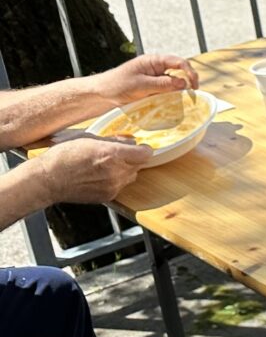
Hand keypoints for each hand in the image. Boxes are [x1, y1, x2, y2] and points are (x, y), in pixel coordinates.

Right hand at [35, 136, 153, 205]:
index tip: (140, 148)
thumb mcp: (88, 139)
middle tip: (117, 156)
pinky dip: (114, 182)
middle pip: (138, 165)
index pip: (145, 154)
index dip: (143, 150)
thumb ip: (113, 141)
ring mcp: (113, 186)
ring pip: (130, 177)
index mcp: (112, 155)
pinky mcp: (108, 197)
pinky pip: (120, 187)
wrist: (48, 179)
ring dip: (124, 171)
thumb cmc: (63, 157)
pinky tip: (98, 177)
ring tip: (105, 167)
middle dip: (132, 160)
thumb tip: (130, 141)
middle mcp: (116, 172)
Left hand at [88, 53, 196, 107]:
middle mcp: (156, 68)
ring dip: (177, 91)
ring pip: (173, 83)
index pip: (179, 62)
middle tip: (190, 96)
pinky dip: (170, 97)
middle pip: (179, 72)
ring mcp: (154, 78)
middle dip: (186, 82)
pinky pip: (166, 91)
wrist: (100, 94)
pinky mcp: (151, 89)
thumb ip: (163, 84)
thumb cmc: (117, 85)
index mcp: (153, 61)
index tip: (194, 86)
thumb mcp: (141, 85)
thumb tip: (184, 83)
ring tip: (180, 101)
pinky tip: (170, 104)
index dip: (190, 73)